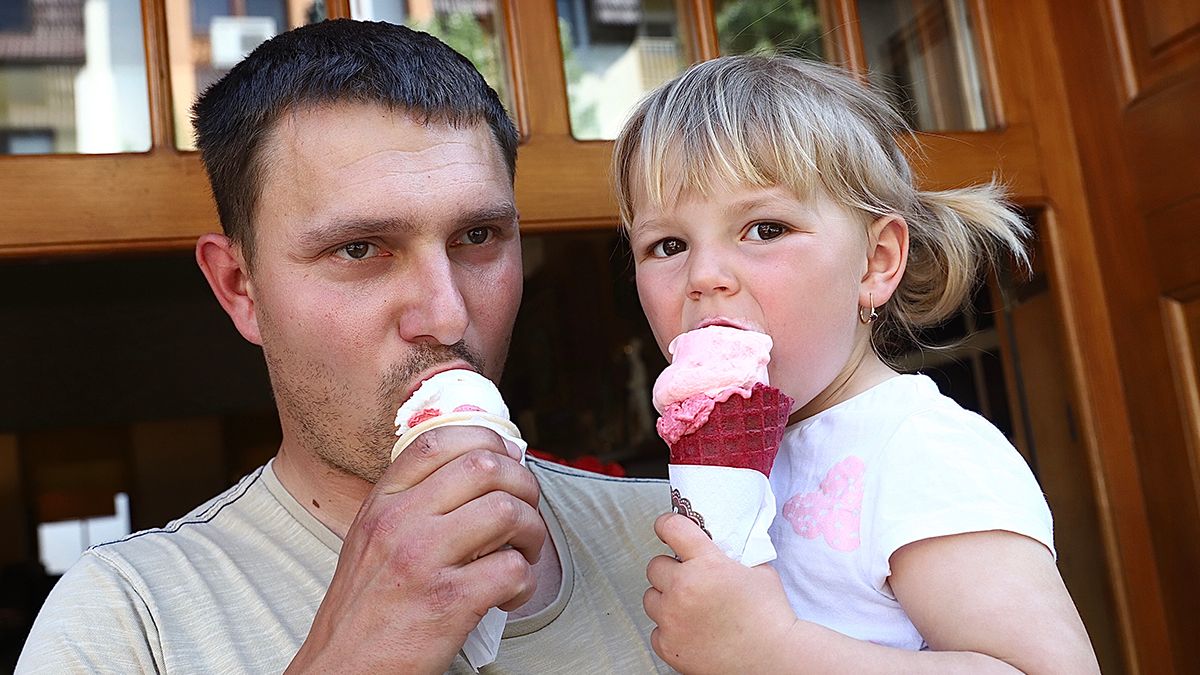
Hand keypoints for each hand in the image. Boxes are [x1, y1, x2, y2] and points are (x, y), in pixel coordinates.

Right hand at [287, 426, 545, 673]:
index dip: (487, 442)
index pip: (440, 439)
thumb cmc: (367, 609)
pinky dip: (526, 583)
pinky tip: (510, 596)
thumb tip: (487, 465)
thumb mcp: (373, 539)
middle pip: (485, 466)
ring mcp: (422, 560)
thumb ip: (415, 502)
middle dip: (524, 486)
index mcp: (382, 502)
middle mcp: (399, 522)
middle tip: (526, 516)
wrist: (343, 672)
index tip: (509, 463)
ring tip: (523, 555)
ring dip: (533, 532)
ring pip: (507, 511)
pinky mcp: (448, 602)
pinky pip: (512, 569)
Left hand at [644, 513, 798, 674]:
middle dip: (670, 569)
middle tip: (688, 579)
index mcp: (706, 563)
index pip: (671, 528)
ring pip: (650, 598)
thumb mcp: (758, 571)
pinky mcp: (669, 646)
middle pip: (655, 565)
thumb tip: (723, 545)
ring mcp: (672, 618)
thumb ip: (734, 554)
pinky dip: (668, 630)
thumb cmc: (770, 618)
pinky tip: (689, 630)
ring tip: (688, 607)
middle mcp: (683, 588)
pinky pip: (656, 630)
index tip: (665, 528)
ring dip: (665, 599)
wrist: (774, 658)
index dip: (667, 525)